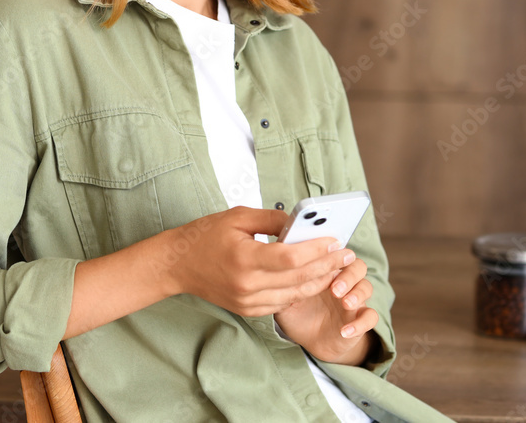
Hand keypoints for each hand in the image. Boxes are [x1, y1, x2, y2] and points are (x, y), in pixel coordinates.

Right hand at [165, 206, 355, 317]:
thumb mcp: (238, 217)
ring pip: (295, 294)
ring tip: (336, 266)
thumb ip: (272, 219)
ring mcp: (248, 301)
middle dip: (327, 265)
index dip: (317, 250)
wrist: (178, 265)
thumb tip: (301, 222)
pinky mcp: (248, 310)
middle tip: (346, 254)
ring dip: (319, 280)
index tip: (335, 241)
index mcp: (244, 258)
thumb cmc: (205, 236)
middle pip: (298, 277)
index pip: (291, 257)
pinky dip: (301, 291)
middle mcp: (248, 284)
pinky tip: (313, 279)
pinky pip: (283, 302)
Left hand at [273, 256, 379, 365]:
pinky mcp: (360, 320)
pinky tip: (345, 331)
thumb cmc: (300, 314)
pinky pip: (370, 318)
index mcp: (327, 272)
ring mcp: (354, 300)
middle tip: (334, 288)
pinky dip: (360, 324)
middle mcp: (343, 282)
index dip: (333, 256)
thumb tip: (270, 271)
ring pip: (367, 287)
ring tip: (345, 303)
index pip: (336, 254)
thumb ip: (283, 286)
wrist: (313, 341)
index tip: (323, 263)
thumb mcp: (287, 299)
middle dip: (348, 275)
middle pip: (357, 266)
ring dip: (357, 294)